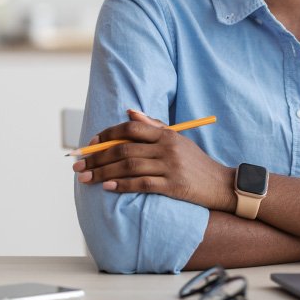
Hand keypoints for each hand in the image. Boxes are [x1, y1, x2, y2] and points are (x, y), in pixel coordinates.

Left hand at [72, 110, 235, 211]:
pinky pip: (142, 184)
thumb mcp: (178, 139)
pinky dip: (123, 185)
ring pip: (129, 167)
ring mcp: (171, 167)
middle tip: (78, 165)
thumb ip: (154, 126)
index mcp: (167, 135)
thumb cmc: (195, 162)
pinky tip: (108, 187)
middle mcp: (168, 148)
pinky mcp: (174, 186)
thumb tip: (130, 112)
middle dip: (97, 158)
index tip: (89, 145)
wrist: (221, 184)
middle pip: (124, 150)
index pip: (131, 129)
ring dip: (103, 173)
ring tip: (85, 178)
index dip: (106, 135)